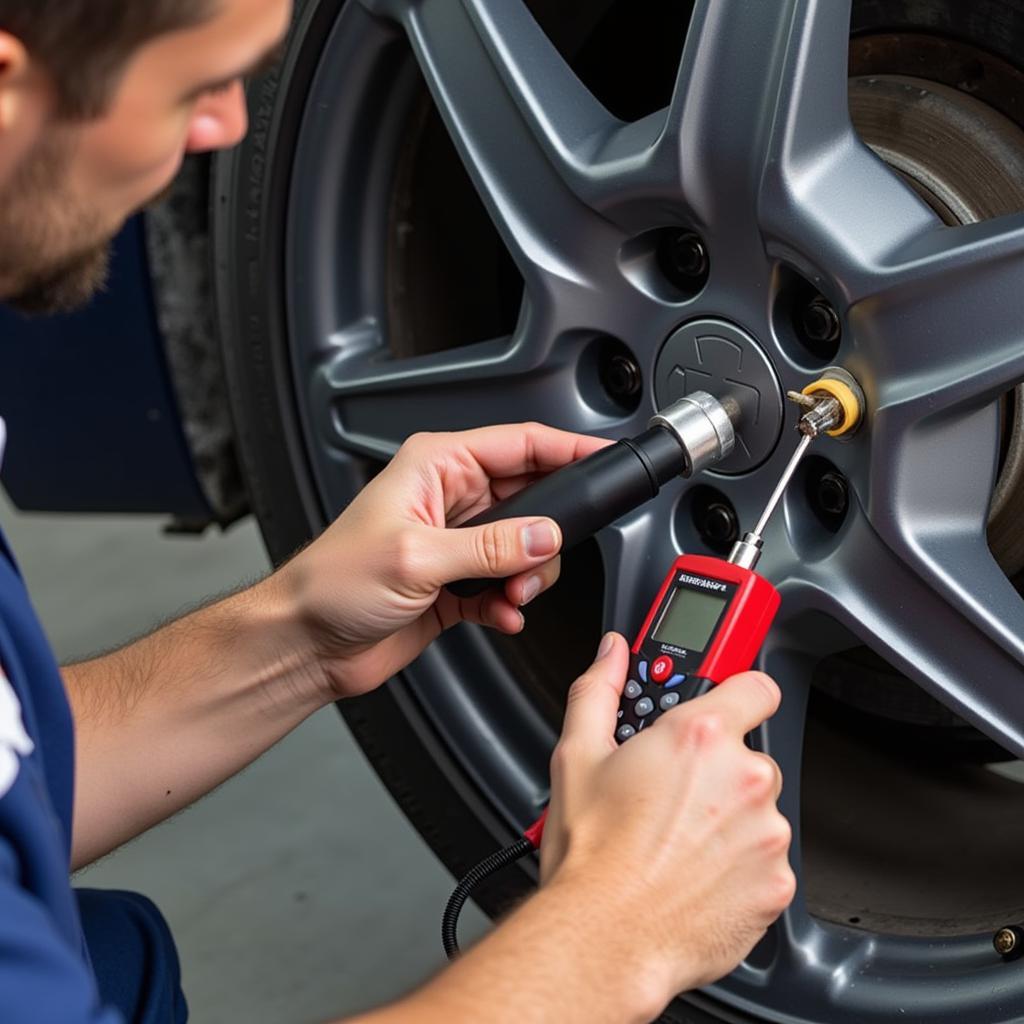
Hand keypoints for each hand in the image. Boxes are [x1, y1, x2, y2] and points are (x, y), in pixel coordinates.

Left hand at [274, 424, 610, 698]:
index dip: (567, 448)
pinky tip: (499, 614)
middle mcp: (450, 498)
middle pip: (532, 498)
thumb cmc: (333, 583)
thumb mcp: (417, 558)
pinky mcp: (456, 582)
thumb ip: (489, 547)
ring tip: (510, 595)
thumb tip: (545, 537)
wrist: (307, 644)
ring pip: (525, 546)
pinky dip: (511, 603)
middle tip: (540, 561)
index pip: (520, 444)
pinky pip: (506, 585)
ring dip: (528, 576)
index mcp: (437, 466)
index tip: (604, 457)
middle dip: (546, 534)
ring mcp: (455, 542)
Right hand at [540, 633, 794, 1003]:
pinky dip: (738, 867)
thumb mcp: (577, 755)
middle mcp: (744, 778)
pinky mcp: (777, 885)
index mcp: (700, 736)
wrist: (604, 938)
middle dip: (714, 771)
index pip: (755, 686)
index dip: (737, 692)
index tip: (726, 703)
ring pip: (757, 812)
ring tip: (676, 843)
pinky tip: (694, 875)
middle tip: (670, 794)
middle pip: (747, 755)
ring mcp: (767, 834)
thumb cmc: (591, 854)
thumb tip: (611, 655)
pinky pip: (765, 862)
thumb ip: (600, 690)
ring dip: (728, 821)